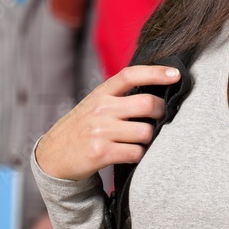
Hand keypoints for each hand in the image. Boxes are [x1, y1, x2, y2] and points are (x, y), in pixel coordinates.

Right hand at [35, 64, 180, 181]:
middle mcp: (101, 109)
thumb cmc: (81, 128)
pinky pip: (136, 153)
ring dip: (149, 139)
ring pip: (145, 132)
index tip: (175, 74)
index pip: (130, 75)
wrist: (53, 156)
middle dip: (161, 112)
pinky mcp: (101, 153)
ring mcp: (100, 131)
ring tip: (140, 141)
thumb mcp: (94, 105)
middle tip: (160, 118)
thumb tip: (154, 91)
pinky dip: (139, 155)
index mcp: (101, 93)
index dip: (155, 73)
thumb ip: (118, 97)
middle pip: (147, 104)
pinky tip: (131, 154)